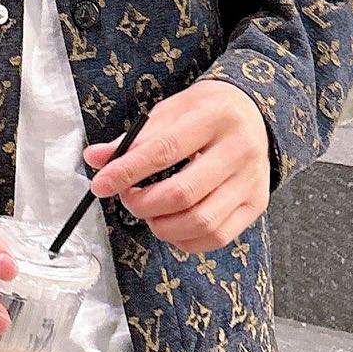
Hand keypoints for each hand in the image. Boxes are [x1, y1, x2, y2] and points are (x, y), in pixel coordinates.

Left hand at [81, 79, 271, 252]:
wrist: (252, 114)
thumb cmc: (206, 112)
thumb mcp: (169, 112)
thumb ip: (133, 139)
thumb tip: (96, 158)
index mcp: (214, 117)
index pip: (164, 150)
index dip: (127, 172)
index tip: (101, 184)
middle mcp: (239, 150)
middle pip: (183, 193)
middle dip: (143, 204)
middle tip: (128, 198)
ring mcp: (251, 180)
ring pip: (202, 221)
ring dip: (163, 226)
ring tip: (150, 212)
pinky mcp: (256, 204)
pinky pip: (217, 237)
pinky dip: (185, 239)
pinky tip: (172, 225)